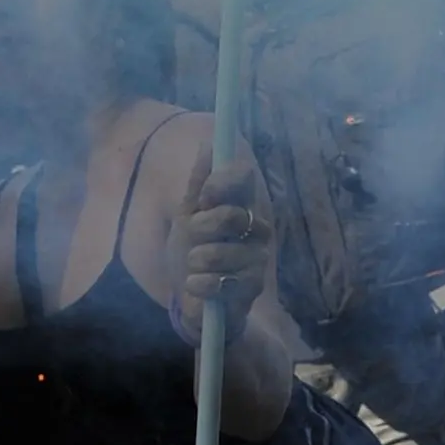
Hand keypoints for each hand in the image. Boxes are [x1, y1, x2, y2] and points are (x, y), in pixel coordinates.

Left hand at [169, 156, 273, 342]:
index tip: (205, 197)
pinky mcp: (253, 287)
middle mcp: (255, 227)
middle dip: (199, 230)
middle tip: (193, 241)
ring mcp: (257, 258)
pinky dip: (200, 285)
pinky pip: (220, 281)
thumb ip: (198, 184)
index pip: (243, 177)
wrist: (194, 301)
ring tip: (194, 268)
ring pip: (220, 252)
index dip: (221, 183)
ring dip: (196, 262)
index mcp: (240, 204)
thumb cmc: (193, 254)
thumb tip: (208, 143)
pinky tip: (198, 286)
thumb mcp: (186, 216)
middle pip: (228, 215)